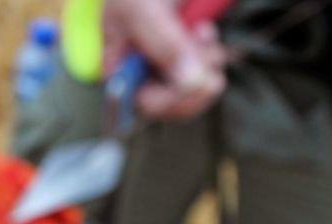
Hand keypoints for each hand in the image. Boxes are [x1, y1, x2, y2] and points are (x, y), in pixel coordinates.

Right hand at [104, 0, 226, 117]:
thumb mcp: (142, 12)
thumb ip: (165, 46)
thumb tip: (191, 83)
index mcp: (120, 71)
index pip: (148, 104)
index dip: (175, 100)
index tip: (201, 82)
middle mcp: (142, 73)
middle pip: (176, 100)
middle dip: (197, 79)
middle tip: (206, 52)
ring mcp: (164, 63)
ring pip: (195, 83)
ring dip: (207, 59)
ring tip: (201, 31)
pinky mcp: (184, 52)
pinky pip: (205, 65)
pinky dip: (210, 49)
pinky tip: (202, 30)